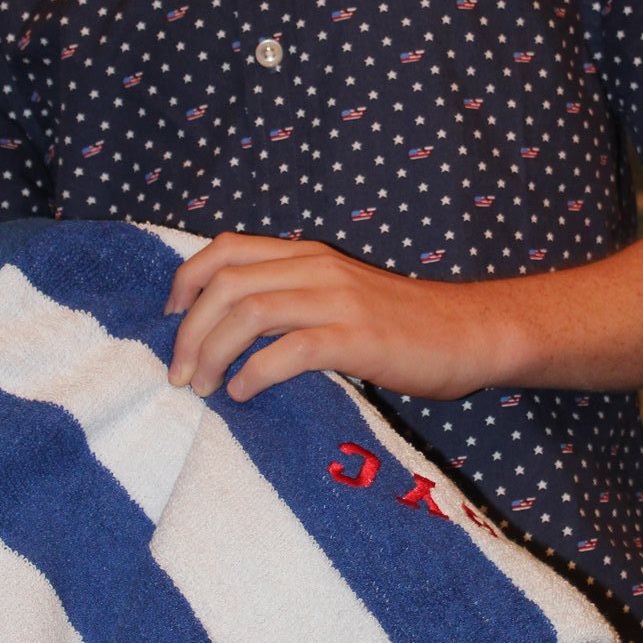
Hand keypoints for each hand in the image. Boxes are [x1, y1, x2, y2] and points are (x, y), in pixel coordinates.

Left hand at [166, 234, 503, 402]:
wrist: (472, 332)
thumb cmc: (406, 324)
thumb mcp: (341, 295)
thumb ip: (295, 299)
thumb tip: (233, 332)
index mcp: (308, 255)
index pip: (225, 249)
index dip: (185, 280)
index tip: (170, 319)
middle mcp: (317, 268)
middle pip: (225, 283)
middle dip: (189, 330)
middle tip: (180, 373)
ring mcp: (338, 300)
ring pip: (249, 313)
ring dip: (212, 352)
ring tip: (203, 388)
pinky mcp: (357, 338)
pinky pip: (289, 350)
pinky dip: (254, 373)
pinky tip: (244, 394)